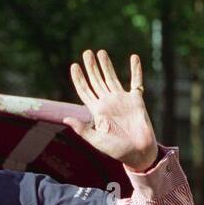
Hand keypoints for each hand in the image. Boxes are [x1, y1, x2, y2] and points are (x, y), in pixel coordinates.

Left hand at [64, 50, 157, 171]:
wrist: (138, 152)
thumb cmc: (117, 149)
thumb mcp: (96, 140)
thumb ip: (82, 129)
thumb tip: (65, 119)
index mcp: (97, 111)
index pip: (85, 91)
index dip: (79, 79)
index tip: (74, 66)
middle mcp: (108, 103)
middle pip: (97, 81)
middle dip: (92, 67)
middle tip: (87, 53)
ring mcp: (122, 100)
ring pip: (112, 78)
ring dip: (107, 65)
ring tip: (101, 52)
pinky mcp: (136, 100)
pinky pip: (136, 81)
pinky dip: (136, 70)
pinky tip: (134, 57)